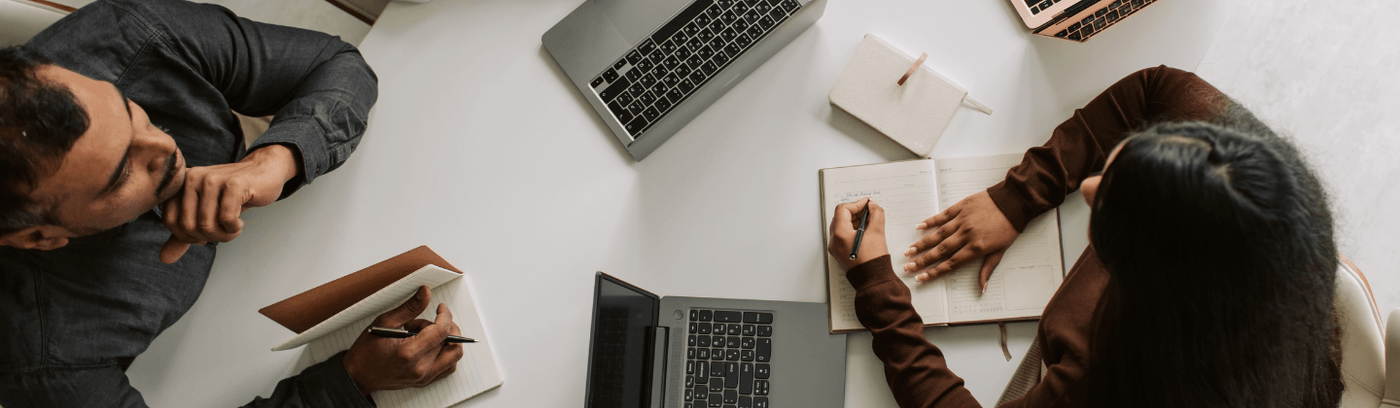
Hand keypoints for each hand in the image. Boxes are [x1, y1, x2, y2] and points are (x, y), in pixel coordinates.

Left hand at [159, 145, 298, 262]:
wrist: (264, 173)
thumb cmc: (233, 195)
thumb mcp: (206, 213)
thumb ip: (184, 234)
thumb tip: (165, 259)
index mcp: (181, 183)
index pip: (170, 221)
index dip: (187, 236)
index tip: (205, 234)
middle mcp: (193, 177)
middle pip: (188, 226)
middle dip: (207, 238)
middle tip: (222, 234)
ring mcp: (213, 178)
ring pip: (206, 224)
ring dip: (223, 236)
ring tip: (233, 230)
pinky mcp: (234, 184)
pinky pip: (226, 219)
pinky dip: (234, 228)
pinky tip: (240, 223)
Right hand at [343, 286, 464, 394]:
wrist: (358, 376)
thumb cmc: (367, 351)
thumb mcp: (385, 322)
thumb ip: (409, 308)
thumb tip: (426, 292)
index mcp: (409, 353)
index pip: (441, 332)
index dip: (445, 315)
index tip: (441, 308)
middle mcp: (420, 369)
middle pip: (448, 342)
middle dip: (439, 327)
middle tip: (422, 324)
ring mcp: (423, 378)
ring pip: (454, 356)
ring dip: (447, 341)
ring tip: (427, 335)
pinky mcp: (425, 382)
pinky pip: (448, 367)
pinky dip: (446, 353)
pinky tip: (432, 345)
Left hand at [827, 197, 888, 270]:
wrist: (873, 280)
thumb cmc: (874, 260)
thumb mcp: (877, 232)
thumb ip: (876, 214)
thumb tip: (873, 206)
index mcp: (840, 234)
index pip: (843, 210)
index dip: (856, 204)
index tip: (867, 203)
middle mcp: (834, 241)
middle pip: (840, 217)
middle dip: (855, 212)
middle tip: (869, 210)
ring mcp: (835, 248)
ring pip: (841, 226)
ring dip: (854, 220)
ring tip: (869, 221)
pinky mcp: (840, 253)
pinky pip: (843, 236)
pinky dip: (852, 230)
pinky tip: (865, 231)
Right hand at [902, 191, 1018, 288]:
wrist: (1014, 201)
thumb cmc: (1009, 227)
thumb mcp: (1001, 251)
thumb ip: (987, 269)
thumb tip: (982, 288)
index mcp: (976, 248)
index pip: (951, 264)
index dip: (934, 272)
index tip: (921, 278)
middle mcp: (966, 235)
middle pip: (940, 251)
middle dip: (922, 261)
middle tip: (907, 267)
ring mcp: (962, 220)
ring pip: (938, 234)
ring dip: (922, 244)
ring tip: (908, 251)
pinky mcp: (961, 207)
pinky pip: (942, 216)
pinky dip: (930, 221)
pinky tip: (919, 227)